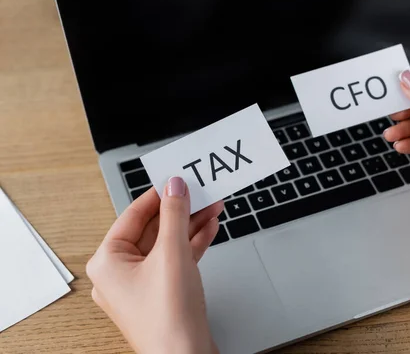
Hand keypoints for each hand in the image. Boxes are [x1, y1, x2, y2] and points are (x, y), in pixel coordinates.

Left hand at [87, 177, 223, 353]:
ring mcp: (141, 285)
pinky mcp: (162, 293)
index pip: (133, 216)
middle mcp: (120, 273)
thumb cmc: (169, 318)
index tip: (176, 179)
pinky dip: (192, 244)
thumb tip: (174, 186)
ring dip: (190, 225)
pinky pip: (175, 259)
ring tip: (213, 206)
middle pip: (152, 229)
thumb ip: (174, 215)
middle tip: (200, 191)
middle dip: (180, 211)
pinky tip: (210, 228)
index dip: (158, 195)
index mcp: (108, 262)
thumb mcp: (172, 253)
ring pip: (167, 244)